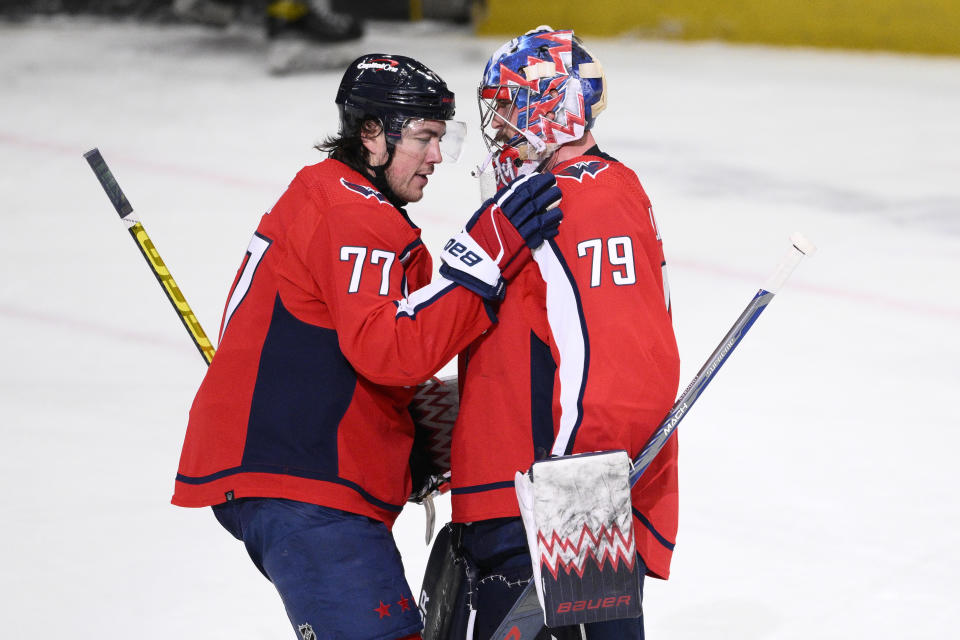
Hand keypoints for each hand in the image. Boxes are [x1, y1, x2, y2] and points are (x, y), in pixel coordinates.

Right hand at [439, 173, 561, 298]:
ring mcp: (515, 229)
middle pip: (528, 198)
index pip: (515, 191)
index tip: (538, 177)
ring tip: (558, 195)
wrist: (474, 261)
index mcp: (495, 208)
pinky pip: (539, 230)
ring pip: (536, 211)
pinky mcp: (522, 243)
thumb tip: (507, 199)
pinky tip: (557, 218)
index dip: (529, 182)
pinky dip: (549, 223)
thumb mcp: (483, 218)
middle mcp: (506, 215)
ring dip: (549, 202)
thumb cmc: (477, 241)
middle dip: (542, 188)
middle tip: (553, 181)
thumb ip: (496, 209)